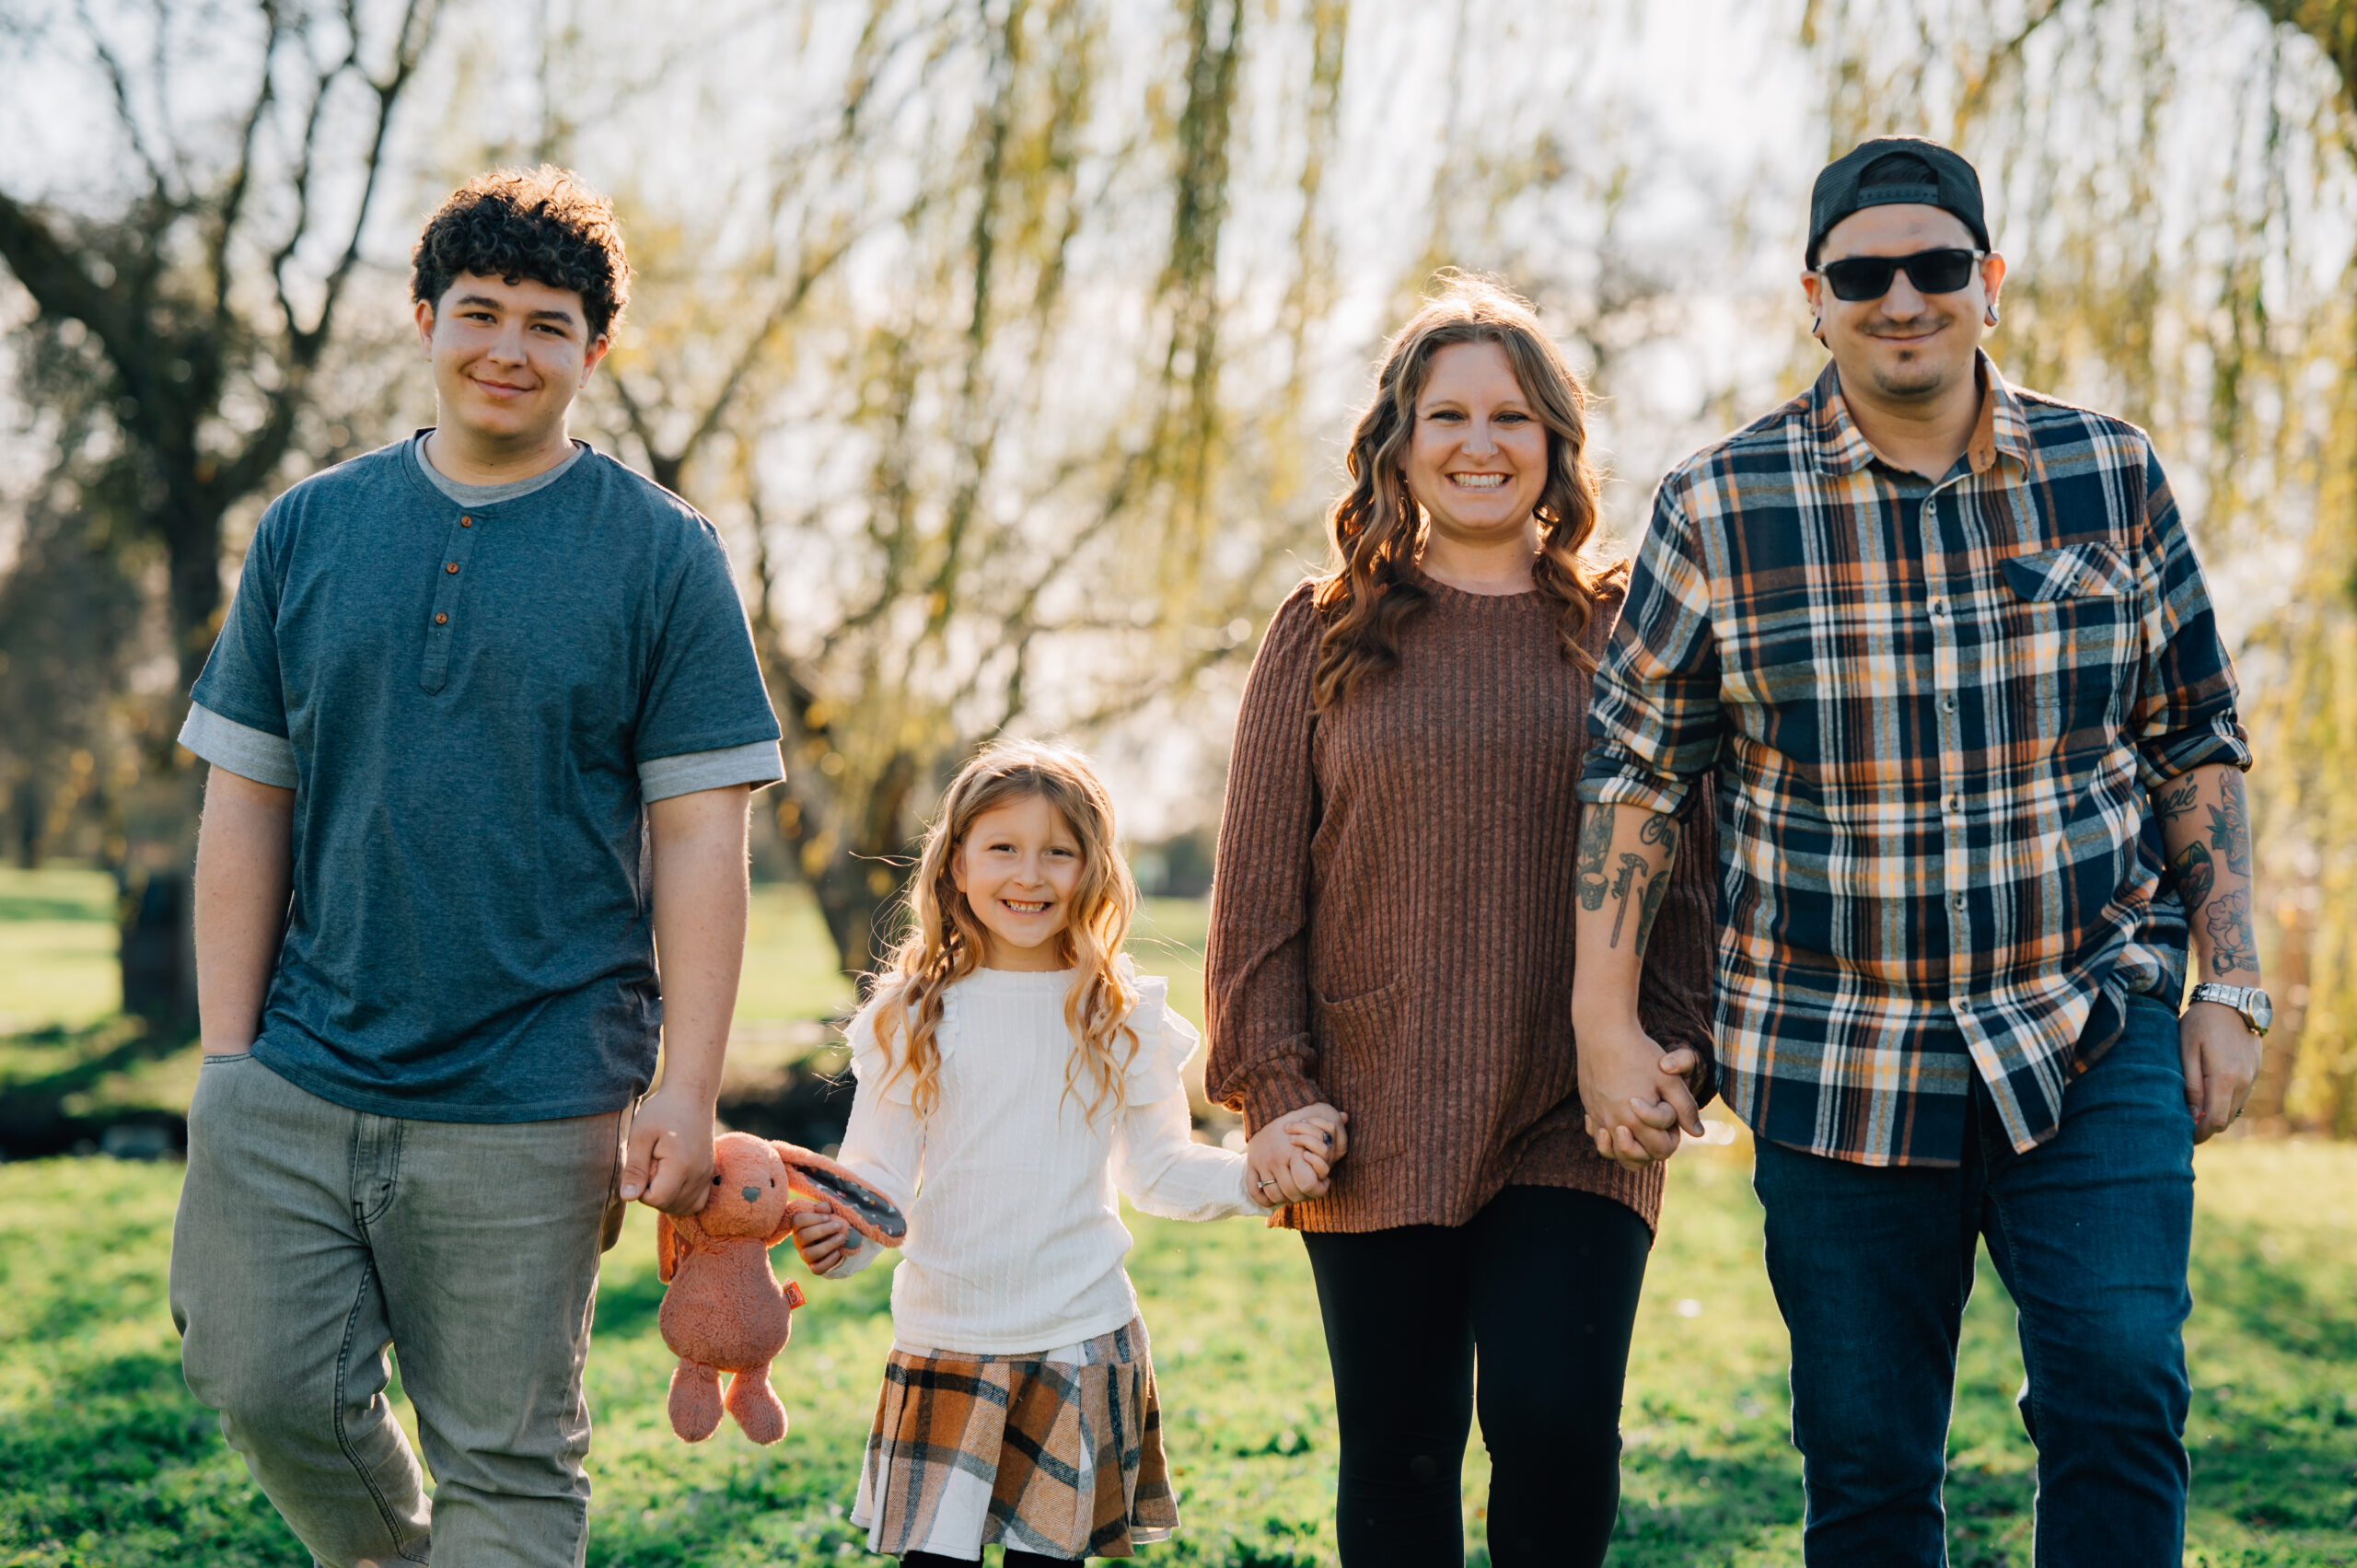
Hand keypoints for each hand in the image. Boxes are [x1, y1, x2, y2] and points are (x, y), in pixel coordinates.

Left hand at [619, 1082, 716, 1215]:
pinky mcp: (708, 1173)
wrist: (693, 1094)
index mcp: (680, 1166)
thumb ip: (635, 1168)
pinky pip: (697, 1201)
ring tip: (662, 1169)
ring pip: (683, 1207)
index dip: (641, 1188)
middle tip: (652, 1162)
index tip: (643, 1163)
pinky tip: (672, 1180)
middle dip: (653, 1192)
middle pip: (669, 1206)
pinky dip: (682, 1199)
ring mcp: (706, 1175)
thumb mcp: (641, 1135)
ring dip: (666, 1196)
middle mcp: (698, 1175)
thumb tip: (628, 1198)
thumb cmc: (663, 1110)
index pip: (655, 1200)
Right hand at [786, 1202, 854, 1274]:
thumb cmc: (827, 1223)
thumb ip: (824, 1208)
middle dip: (823, 1230)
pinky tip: (838, 1252)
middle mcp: (798, 1241)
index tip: (828, 1216)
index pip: (797, 1221)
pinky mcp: (813, 1266)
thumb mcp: (826, 1212)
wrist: (833, 1239)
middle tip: (838, 1226)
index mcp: (799, 1226)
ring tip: (841, 1238)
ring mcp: (804, 1255)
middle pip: (803, 1236)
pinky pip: (816, 1269)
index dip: (813, 1218)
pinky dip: (828, 1261)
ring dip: (827, 1245)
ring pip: (809, 1254)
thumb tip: (822, 1208)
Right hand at [1245, 1102, 1347, 1204]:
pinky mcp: (1251, 1162)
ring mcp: (1262, 1162)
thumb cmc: (1300, 1109)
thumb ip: (1334, 1122)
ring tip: (1294, 1192)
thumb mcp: (1319, 1113)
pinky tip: (1274, 1197)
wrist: (1269, 1102)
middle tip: (1310, 1189)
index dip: (1319, 1189)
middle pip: (1292, 1193)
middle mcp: (1277, 1158)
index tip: (1324, 1182)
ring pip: (1274, 1194)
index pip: (1308, 1185)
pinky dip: (1263, 1198)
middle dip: (1303, 1195)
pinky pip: (1254, 1190)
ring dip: (1284, 1198)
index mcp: (1295, 1150)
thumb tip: (1346, 1117)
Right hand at [1577, 1019, 1701, 1171]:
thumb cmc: (1640, 1053)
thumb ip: (1684, 1108)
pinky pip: (1596, 1134)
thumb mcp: (1670, 1080)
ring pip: (1612, 1152)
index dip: (1673, 1138)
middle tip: (1658, 1125)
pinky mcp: (1588, 1108)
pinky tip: (1616, 1121)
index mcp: (1637, 1121)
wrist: (1602, 1031)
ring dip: (1626, 1149)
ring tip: (1635, 1133)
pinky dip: (1607, 1136)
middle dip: (1652, 1147)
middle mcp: (1614, 1124)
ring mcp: (1597, 1117)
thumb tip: (1697, 1133)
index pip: (1661, 1151)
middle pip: (1636, 1158)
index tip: (1673, 1118)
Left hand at [2181, 1000, 2260, 1142]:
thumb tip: (2192, 1114)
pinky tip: (2209, 1096)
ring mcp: (2252, 1076)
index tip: (2184, 1137)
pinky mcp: (2254, 1070)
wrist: (2230, 998)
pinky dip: (2226, 1102)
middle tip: (2185, 1128)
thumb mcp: (2186, 1050)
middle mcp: (2243, 1082)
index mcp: (2225, 1079)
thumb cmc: (2201, 1022)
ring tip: (2194, 1113)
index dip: (2200, 1134)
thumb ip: (2191, 1084)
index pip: (2215, 1120)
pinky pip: (2240, 1096)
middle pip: (2226, 1120)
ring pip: (2235, 1110)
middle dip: (2207, 1128)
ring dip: (2217, 1115)